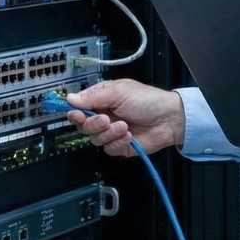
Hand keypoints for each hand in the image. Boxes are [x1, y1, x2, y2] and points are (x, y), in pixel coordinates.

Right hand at [65, 79, 185, 157]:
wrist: (169, 118)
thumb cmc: (149, 100)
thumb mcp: (120, 91)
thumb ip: (94, 96)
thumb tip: (71, 98)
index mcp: (102, 100)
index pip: (78, 108)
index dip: (74, 112)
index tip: (76, 114)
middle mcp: (105, 116)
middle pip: (83, 126)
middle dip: (93, 124)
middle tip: (106, 119)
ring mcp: (111, 132)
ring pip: (94, 139)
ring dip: (109, 133)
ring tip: (124, 125)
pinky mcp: (119, 145)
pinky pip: (108, 149)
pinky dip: (118, 142)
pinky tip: (129, 135)